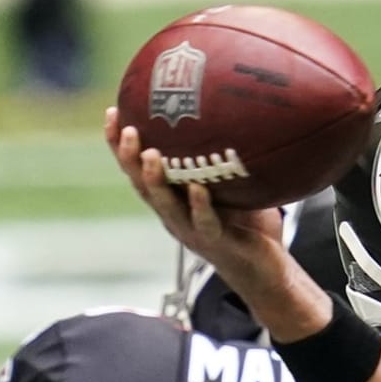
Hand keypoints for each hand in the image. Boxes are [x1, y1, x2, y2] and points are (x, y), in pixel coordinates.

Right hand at [104, 107, 287, 300]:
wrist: (268, 272)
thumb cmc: (250, 227)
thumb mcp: (233, 185)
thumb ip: (224, 156)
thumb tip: (234, 109)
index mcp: (172, 200)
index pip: (138, 169)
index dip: (119, 144)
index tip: (112, 111)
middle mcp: (175, 216)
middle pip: (141, 186)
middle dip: (128, 157)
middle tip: (126, 128)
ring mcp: (193, 232)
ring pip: (165, 206)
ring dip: (155, 180)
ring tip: (151, 154)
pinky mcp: (217, 243)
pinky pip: (205, 223)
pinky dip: (200, 206)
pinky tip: (197, 189)